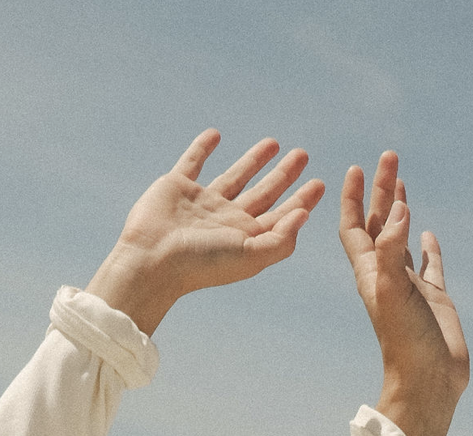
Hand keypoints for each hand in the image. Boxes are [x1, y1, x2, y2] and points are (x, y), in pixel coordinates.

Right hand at [85, 129, 324, 336]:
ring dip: (254, 160)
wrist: (152, 260)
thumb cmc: (200, 264)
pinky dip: (202, 147)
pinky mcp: (176, 187)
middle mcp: (225, 220)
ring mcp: (201, 203)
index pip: (280, 215)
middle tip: (302, 155)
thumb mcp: (249, 257)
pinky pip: (192, 162)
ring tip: (274, 143)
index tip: (320, 184)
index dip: (301, 200)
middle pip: (262, 193)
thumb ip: (280, 240)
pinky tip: (214, 135)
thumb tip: (304, 216)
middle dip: (284, 175)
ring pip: (234, 176)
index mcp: (244, 237)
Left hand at [340, 153, 468, 435]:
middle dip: (381, 191)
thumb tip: (398, 211)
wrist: (427, 383)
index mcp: (370, 274)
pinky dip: (427, 246)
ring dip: (400, 211)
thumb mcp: (394, 292)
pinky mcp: (432, 298)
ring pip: (401, 240)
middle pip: (379, 225)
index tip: (356, 167)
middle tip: (389, 156)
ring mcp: (409, 287)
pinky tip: (427, 233)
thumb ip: (391, 251)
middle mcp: (386, 276)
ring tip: (402, 183)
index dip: (353, 199)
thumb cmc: (406, 343)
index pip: (355, 228)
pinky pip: (428, 265)